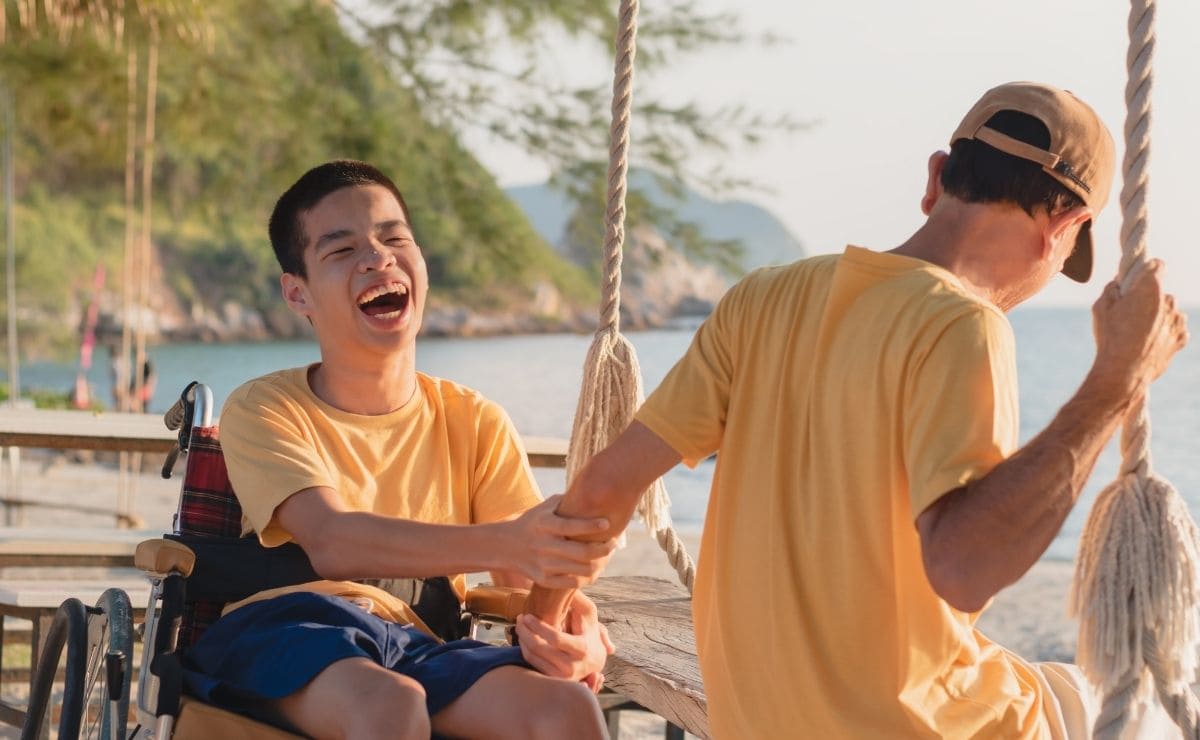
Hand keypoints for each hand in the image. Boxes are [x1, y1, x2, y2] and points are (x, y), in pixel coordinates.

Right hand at [501, 495, 616, 588]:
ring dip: (600, 563)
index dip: (591, 526)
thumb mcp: (545, 507)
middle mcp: (543, 545)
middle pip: (582, 552)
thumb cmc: (534, 522)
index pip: (571, 526)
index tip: (607, 523)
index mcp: (544, 524)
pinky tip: (592, 568)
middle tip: (613, 542)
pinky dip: (587, 577)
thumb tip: (594, 489)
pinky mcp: (544, 580)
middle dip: (604, 549)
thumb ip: (567, 501)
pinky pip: (573, 583)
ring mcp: (543, 565)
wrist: (506, 547)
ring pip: (582, 570)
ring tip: (606, 555)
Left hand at [515, 592, 614, 689]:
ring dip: (522, 638)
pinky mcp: (553, 680)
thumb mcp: (588, 613)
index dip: (538, 626)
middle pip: (539, 648)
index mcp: (582, 648)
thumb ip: (577, 599)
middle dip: (524, 630)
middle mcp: (572, 667)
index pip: (555, 638)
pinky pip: (532, 664)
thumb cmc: (589, 630)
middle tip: (520, 618)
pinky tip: (524, 638)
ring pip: (532, 656)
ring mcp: (562, 677)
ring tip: (520, 625)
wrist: (595, 659)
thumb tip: (564, 583)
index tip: (527, 615)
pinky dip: (525, 649)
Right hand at [1091, 260, 1187, 400]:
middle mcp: (1169, 301)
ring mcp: (1178, 320)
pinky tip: (1148, 342)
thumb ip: (1111, 289)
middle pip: (1161, 292)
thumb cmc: (1111, 338)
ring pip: (1169, 311)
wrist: (1124, 372)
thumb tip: (1118, 283)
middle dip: (1148, 298)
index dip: (1145, 270)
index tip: (1136, 281)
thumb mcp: (1100, 307)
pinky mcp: (1181, 338)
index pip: (1157, 265)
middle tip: (1129, 313)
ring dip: (1158, 316)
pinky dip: (1164, 332)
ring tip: (1137, 332)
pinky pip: (1174, 328)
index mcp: (1149, 289)